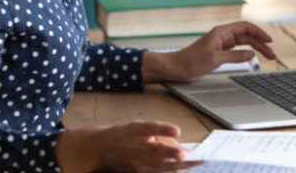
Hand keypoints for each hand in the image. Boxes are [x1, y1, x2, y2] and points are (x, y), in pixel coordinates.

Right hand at [56, 121, 203, 171]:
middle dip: (170, 153)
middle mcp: (132, 147)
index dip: (162, 129)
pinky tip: (183, 168)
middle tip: (185, 154)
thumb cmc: (124, 135)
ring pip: (158, 166)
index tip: (177, 130)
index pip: (148, 128)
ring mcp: (134, 163)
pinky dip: (170, 171)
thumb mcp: (138, 128)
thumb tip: (183, 147)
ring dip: (177, 165)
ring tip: (195, 162)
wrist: (100, 149)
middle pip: (154, 151)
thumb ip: (160, 134)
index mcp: (132, 130)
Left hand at [143, 21, 276, 82]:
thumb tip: (251, 54)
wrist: (177, 68)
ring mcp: (221, 44)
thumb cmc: (191, 61)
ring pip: (243, 43)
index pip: (245, 28)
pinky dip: (247, 53)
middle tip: (272, 54)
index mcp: (221, 33)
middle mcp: (222, 36)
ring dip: (256, 49)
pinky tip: (253, 58)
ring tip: (267, 57)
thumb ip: (235, 56)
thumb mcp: (215, 59)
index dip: (259, 33)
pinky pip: (237, 50)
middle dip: (261, 43)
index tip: (269, 41)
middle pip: (247, 36)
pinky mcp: (220, 53)